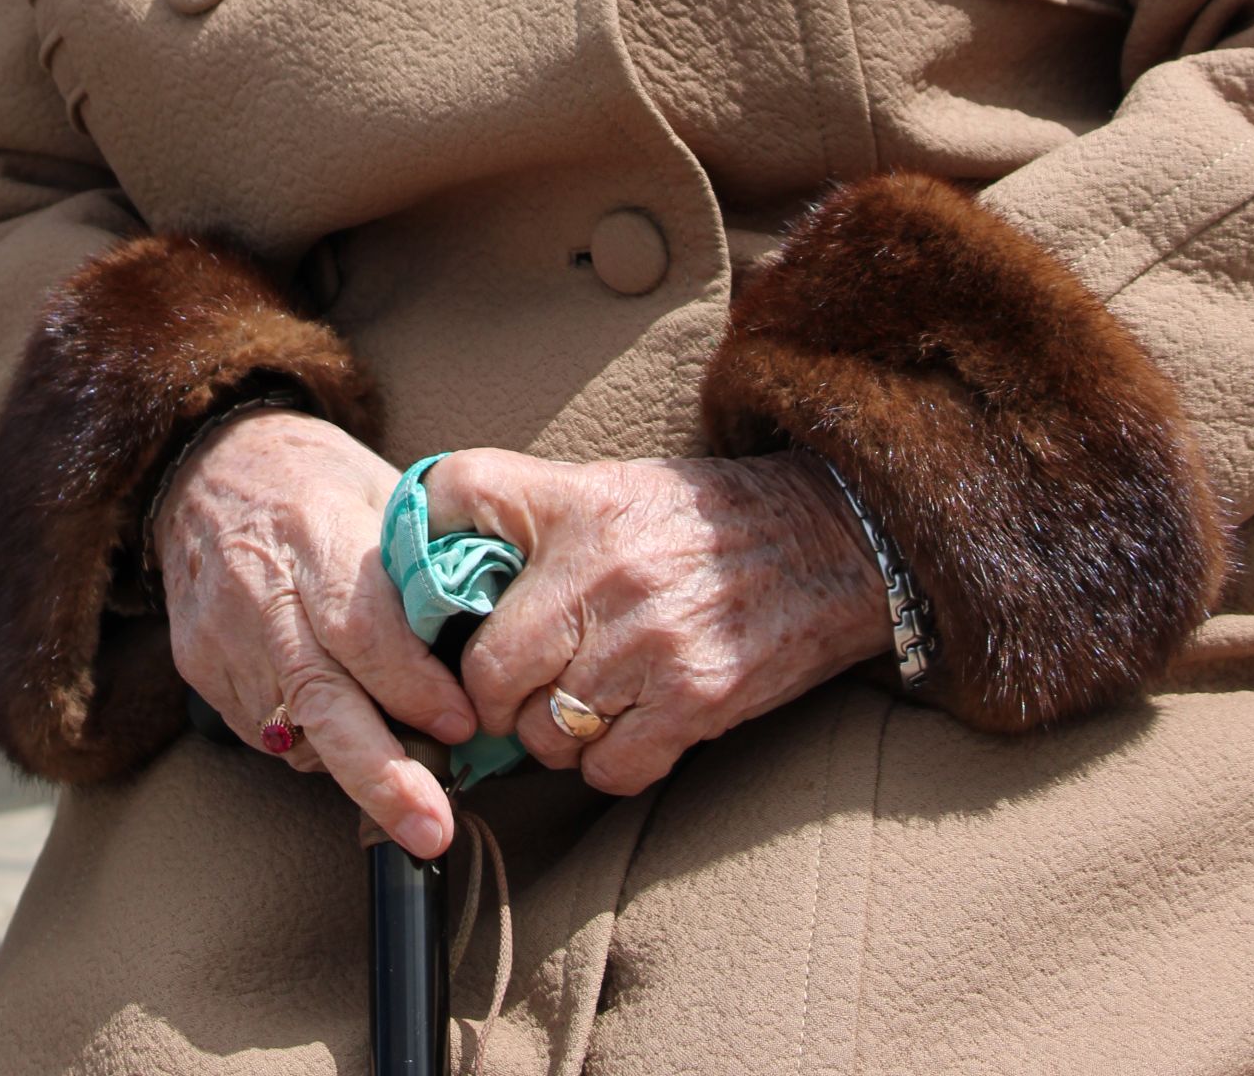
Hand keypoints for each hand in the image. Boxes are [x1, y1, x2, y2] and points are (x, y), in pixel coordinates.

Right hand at [154, 410, 477, 857]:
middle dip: (380, 772)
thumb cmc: (315, 479)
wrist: (205, 467)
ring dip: (357, 768)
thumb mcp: (378, 489)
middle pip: (320, 696)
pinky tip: (349, 738)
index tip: (465, 724)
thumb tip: (494, 632)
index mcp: (315, 530)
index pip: (363, 625)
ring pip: (292, 728)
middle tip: (431, 829)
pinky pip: (265, 731)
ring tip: (413, 797)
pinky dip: (314, 747)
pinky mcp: (199, 665)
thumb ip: (425, 561)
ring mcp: (222, 633)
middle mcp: (261, 588)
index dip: (414, 684)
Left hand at [421, 449, 890, 797]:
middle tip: (511, 693)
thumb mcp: (606, 483)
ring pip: (543, 732)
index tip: (437, 614)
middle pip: (486, 669)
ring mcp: (648, 641)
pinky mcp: (694, 700)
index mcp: (574, 501)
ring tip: (577, 707)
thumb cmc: (703, 519)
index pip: (452, 500)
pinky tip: (625, 730)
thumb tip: (436, 556)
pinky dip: (605, 763)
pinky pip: (606, 769)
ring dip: (549, 737)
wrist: (829, 539)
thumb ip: (524, 513)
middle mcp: (602, 570)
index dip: (425, 567)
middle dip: (490, 698)